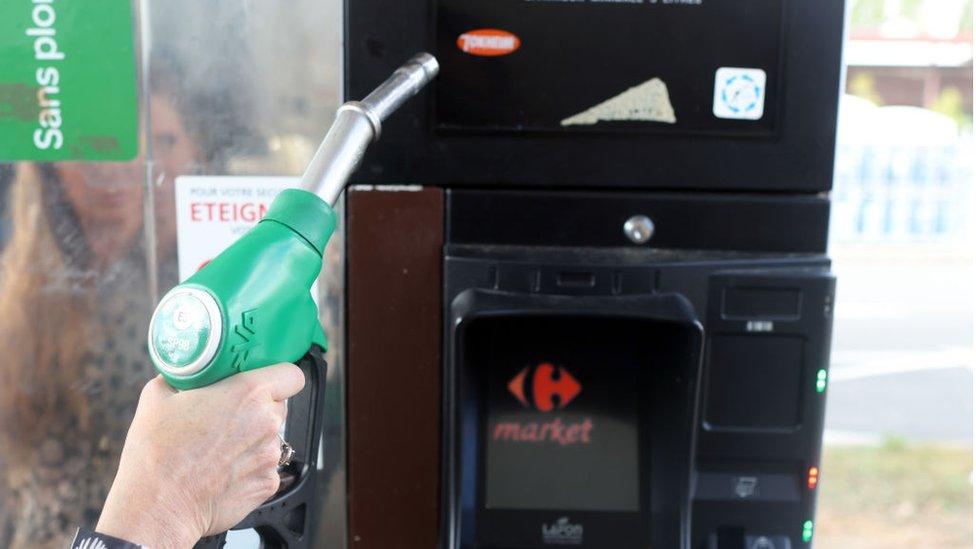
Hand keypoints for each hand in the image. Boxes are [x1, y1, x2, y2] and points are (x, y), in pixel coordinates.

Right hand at [96, 364, 305, 547]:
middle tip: (229, 416)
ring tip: (220, 449)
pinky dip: (249, 468)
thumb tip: (181, 375)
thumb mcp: (157, 397)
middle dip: (259, 408)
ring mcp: (270, 455)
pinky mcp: (268, 483)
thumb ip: (179, 379)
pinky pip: (265, 467)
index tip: (267, 381)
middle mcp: (266, 422)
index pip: (291, 376)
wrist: (157, 507)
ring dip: (253, 440)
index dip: (280, 377)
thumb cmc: (157, 454)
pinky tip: (223, 471)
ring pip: (271, 438)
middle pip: (278, 407)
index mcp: (248, 393)